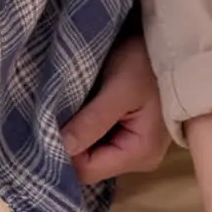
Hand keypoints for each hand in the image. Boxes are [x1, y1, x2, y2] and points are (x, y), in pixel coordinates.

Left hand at [61, 36, 169, 185]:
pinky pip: (99, 136)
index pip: (87, 169)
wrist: (169, 42)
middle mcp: (137, 158)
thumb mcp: (119, 88)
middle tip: (46, 115)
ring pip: (92, 149)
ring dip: (75, 131)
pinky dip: (85, 124)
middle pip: (89, 162)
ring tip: (56, 109)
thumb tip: (60, 147)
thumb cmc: (146, 63)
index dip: (63, 152)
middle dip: (68, 141)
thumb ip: (92, 121)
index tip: (42, 128)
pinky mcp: (129, 130)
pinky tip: (74, 107)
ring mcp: (134, 144)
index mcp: (139, 154)